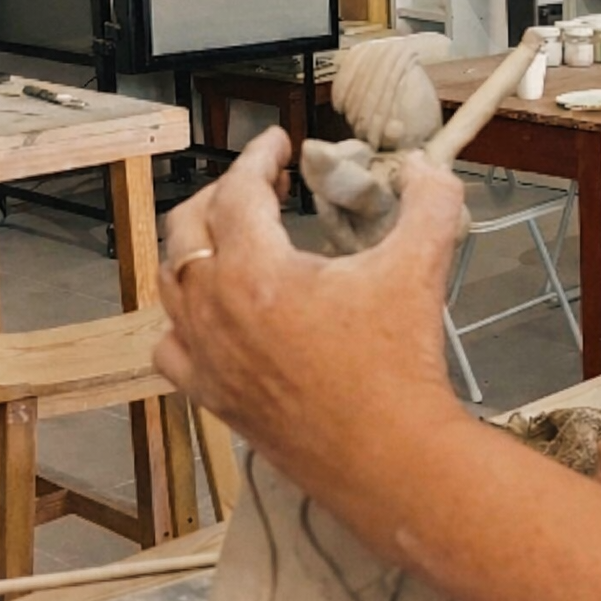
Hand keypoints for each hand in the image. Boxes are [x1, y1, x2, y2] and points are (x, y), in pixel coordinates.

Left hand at [154, 129, 465, 491]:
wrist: (390, 458)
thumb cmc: (398, 361)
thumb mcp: (420, 266)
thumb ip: (429, 203)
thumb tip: (427, 166)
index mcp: (255, 269)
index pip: (236, 190)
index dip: (257, 156)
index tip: (280, 142)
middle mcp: (215, 309)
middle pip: (189, 227)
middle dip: (222, 193)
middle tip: (263, 183)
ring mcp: (206, 357)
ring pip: (172, 282)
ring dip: (197, 246)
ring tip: (234, 235)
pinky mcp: (211, 397)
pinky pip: (171, 344)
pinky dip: (184, 316)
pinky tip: (214, 311)